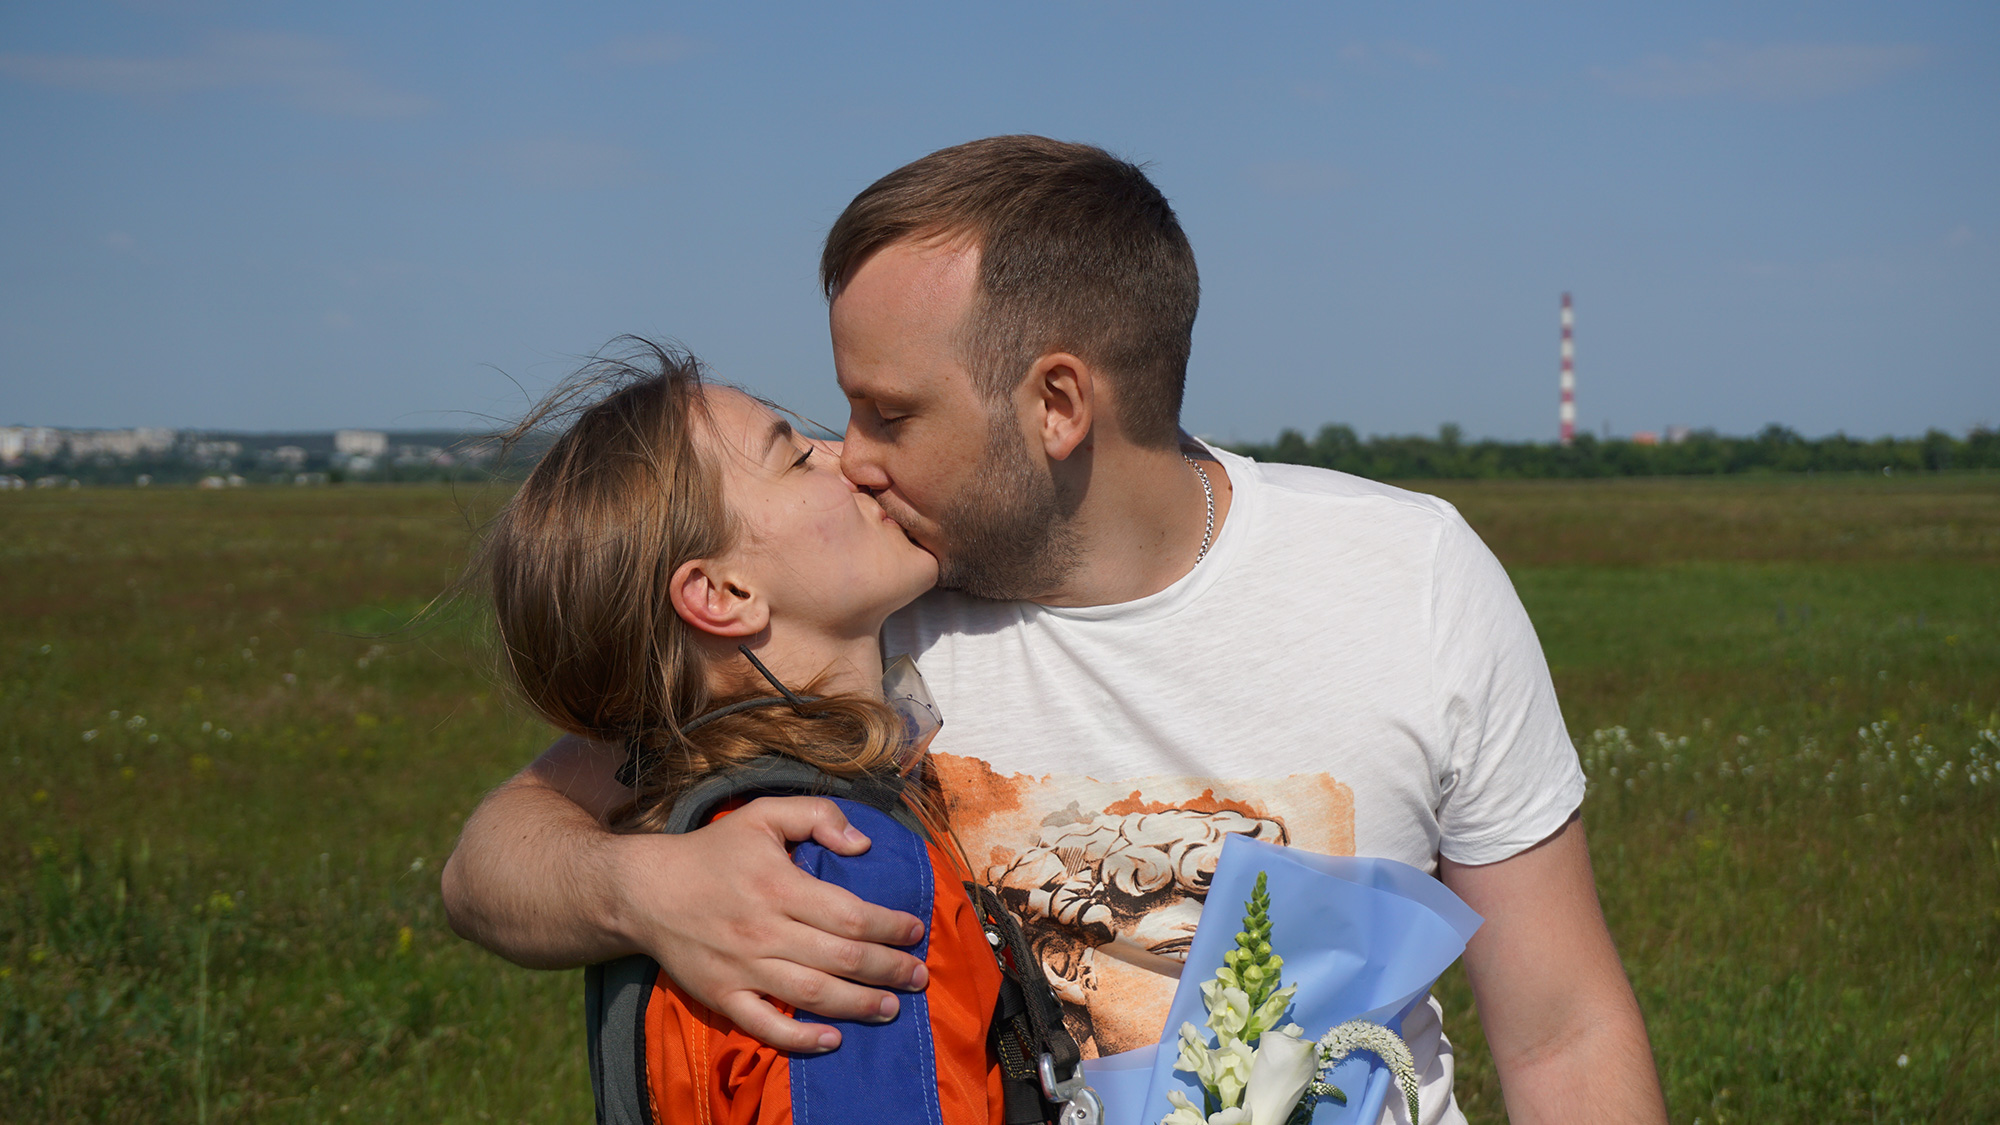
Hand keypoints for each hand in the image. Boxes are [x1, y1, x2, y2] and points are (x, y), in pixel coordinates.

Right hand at [615, 794, 929, 1052]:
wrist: (644, 890)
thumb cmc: (712, 851)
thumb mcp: (763, 814)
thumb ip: (817, 817)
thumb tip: (863, 843)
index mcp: (779, 885)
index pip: (849, 913)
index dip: (889, 926)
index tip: (914, 931)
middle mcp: (764, 930)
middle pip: (841, 957)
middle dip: (888, 969)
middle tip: (918, 975)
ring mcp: (742, 967)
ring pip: (813, 994)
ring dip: (859, 1005)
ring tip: (892, 1008)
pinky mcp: (721, 995)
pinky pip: (764, 1025)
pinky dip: (800, 1039)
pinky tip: (832, 1040)